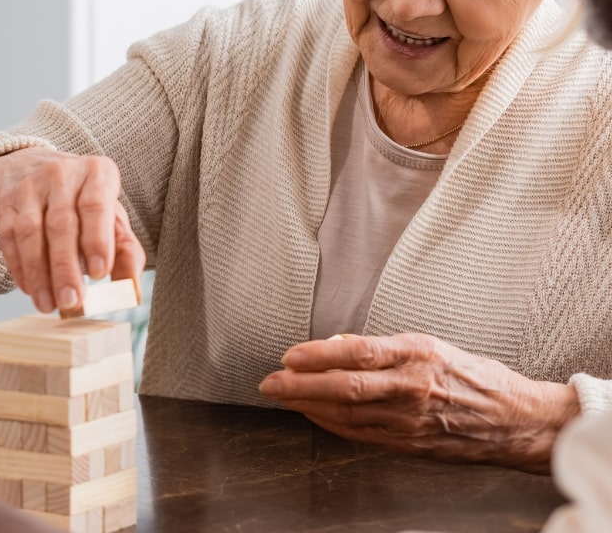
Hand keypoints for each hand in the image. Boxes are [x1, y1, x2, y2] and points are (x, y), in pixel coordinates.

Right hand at [0, 148, 145, 312]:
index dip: (97, 240)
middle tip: (71, 302)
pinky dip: (19, 266)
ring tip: (48, 304)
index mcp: (96, 173)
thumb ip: (126, 250)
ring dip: (39, 273)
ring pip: (31, 233)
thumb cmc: (83, 202)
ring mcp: (30, 187)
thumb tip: (130, 290)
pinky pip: (9, 237)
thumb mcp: (111, 216)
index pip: (95, 205)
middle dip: (65, 268)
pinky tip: (29, 288)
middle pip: (61, 224)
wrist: (34, 169)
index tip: (100, 273)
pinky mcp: (6, 203)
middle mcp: (61, 174)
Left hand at [258, 332, 579, 472]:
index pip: (358, 352)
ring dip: (309, 406)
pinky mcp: (411, 443)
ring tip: (283, 396)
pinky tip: (313, 415)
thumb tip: (338, 344)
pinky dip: (332, 424)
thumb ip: (384, 348)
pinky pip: (361, 434)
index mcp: (419, 355)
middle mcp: (413, 388)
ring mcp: (411, 419)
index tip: (289, 355)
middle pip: (346, 387)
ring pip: (348, 414)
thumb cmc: (474, 377)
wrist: (516, 420)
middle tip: (270, 383)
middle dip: (301, 385)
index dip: (318, 355)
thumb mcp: (431, 346)